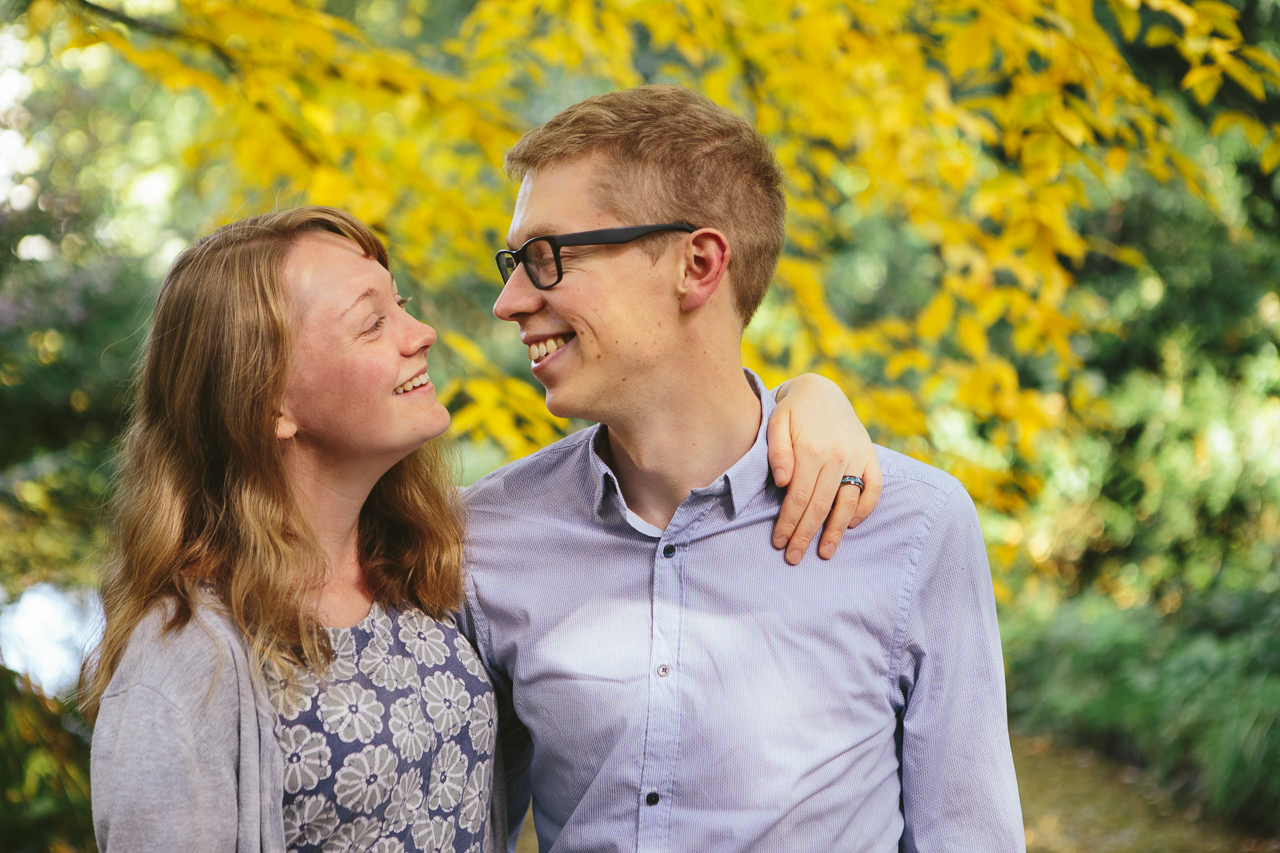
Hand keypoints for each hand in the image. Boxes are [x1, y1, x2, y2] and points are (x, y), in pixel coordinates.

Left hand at [768, 374, 882, 564]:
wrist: (820, 390)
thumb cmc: (791, 411)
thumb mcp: (775, 423)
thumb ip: (777, 451)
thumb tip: (783, 481)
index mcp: (812, 450)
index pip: (799, 498)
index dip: (788, 523)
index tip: (779, 542)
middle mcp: (837, 455)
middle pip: (820, 506)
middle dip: (805, 535)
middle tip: (794, 558)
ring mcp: (857, 456)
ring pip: (848, 502)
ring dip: (835, 531)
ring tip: (825, 553)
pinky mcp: (870, 456)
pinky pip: (873, 488)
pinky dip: (865, 509)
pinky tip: (850, 525)